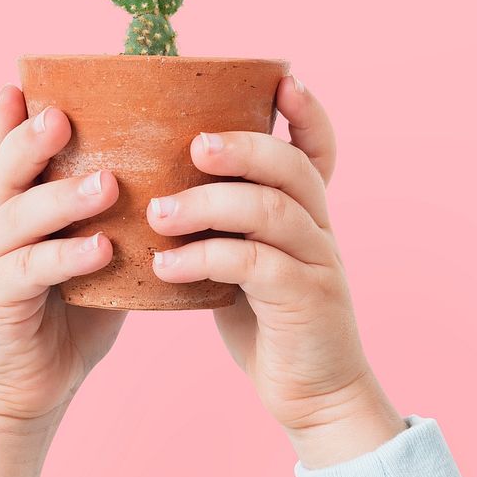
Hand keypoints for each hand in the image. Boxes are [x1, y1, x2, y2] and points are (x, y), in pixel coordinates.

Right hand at [0, 85, 124, 476]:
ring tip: (105, 182)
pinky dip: (66, 258)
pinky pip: (30, 274)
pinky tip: (100, 248)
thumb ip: (112, 218)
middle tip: (64, 116)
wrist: (30, 389)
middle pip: (5, 172)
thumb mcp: (92, 256)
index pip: (12, 155)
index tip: (26, 80)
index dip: (13, 119)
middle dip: (31, 141)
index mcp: (20, 210)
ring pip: (16, 218)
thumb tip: (169, 175)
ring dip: (59, 197)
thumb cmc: (70, 315)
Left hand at [148, 76, 405, 467]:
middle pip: (291, 168)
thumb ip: (227, 226)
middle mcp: (319, 229)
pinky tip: (165, 266)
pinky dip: (205, 259)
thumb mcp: (249, 264)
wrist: (312, 395)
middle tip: (192, 146)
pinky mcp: (305, 302)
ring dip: (209, 205)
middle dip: (243, 147)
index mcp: (307, 214)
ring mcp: (318, 264)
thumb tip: (162, 187)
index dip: (307, 113)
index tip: (284, 81)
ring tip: (157, 212)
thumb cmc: (270, 323)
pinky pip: (253, 267)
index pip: (319, 150)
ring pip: (271, 211)